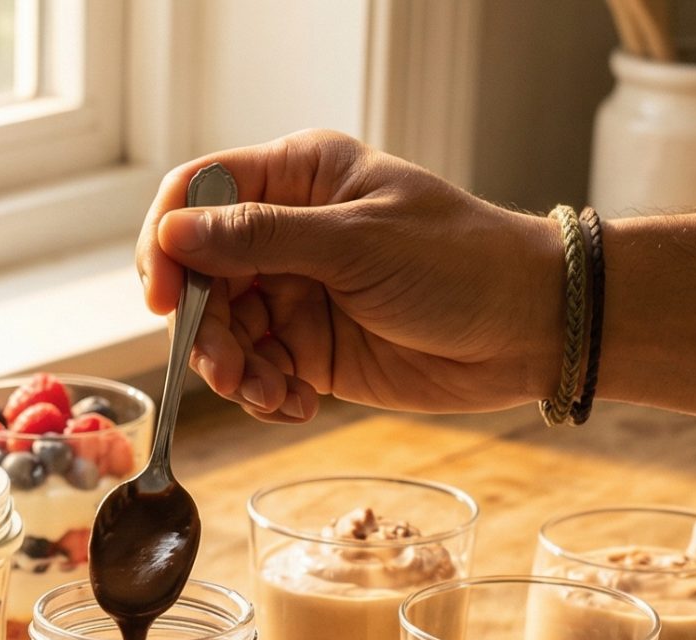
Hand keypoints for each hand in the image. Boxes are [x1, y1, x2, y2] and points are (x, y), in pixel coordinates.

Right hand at [135, 130, 566, 422]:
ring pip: (224, 332)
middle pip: (200, 275)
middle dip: (204, 328)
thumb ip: (260, 239)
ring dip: (232, 370)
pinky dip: (264, 395)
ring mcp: (299, 292)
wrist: (532, 329)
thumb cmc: (461, 263)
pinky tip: (296, 406)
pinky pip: (259, 373)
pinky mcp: (313, 349)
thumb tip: (174, 232)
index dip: (167, 242)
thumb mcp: (356, 244)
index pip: (198, 194)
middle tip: (226, 370)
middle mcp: (288, 232)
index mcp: (298, 178)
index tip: (164, 297)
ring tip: (267, 394)